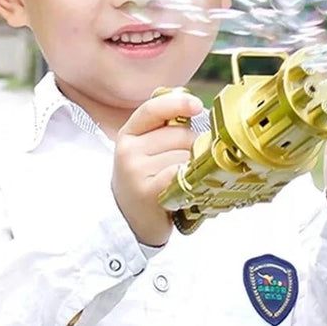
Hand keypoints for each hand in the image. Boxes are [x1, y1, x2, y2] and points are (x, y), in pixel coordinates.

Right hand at [111, 91, 202, 247]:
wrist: (130, 223)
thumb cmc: (147, 181)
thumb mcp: (147, 151)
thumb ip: (165, 129)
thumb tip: (197, 108)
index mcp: (128, 134)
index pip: (153, 109)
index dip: (177, 103)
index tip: (198, 105)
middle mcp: (128, 150)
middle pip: (180, 134)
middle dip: (193, 146)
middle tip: (185, 166)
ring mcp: (135, 171)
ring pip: (185, 155)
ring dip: (194, 167)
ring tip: (183, 181)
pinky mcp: (147, 192)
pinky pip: (181, 173)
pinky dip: (190, 179)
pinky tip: (185, 189)